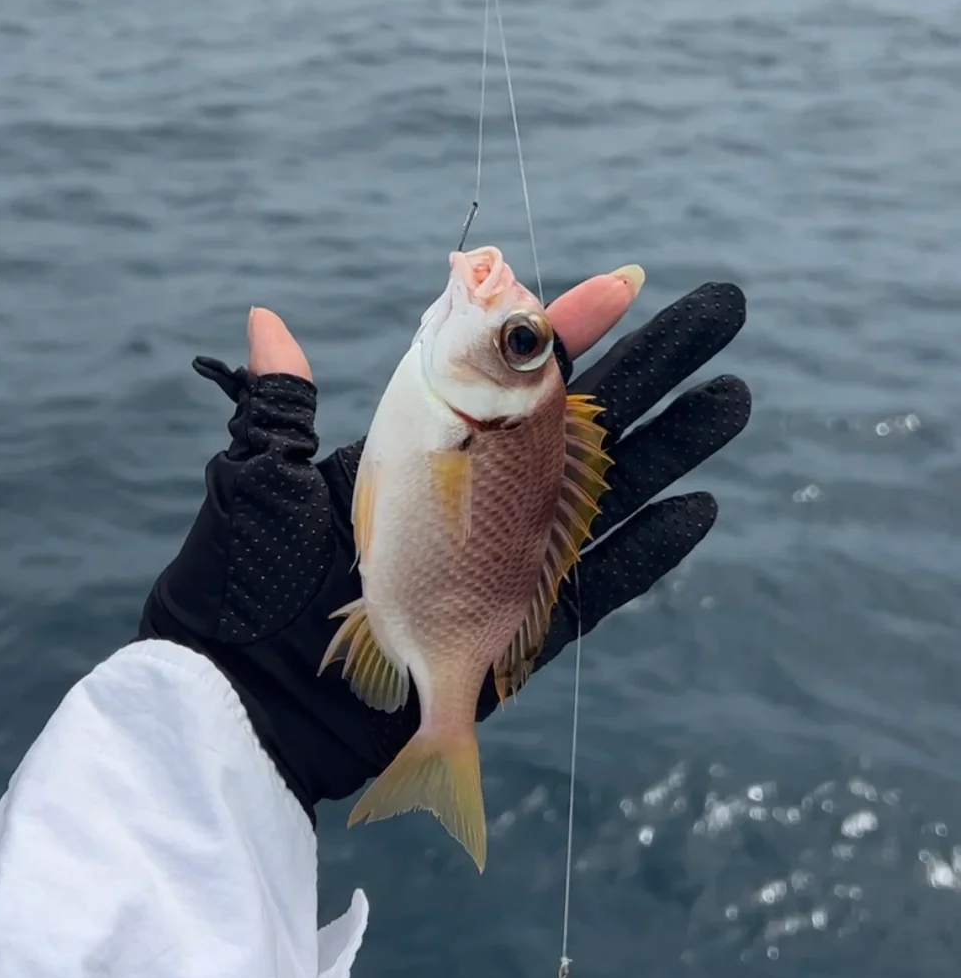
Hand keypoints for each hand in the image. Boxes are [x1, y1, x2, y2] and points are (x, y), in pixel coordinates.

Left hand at [138, 274, 749, 820]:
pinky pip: (597, 584)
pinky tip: (700, 508)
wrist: (244, 698)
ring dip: (676, 444)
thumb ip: (280, 404)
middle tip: (724, 307)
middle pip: (587, 417)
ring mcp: (504, 559)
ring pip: (609, 490)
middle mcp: (479, 495)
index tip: (624, 279)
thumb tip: (265, 319)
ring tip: (736, 396)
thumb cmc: (242, 585)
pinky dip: (649, 549)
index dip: (567, 324)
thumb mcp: (261, 484)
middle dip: (658, 361)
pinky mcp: (515, 626)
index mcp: (427, 447)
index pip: (510, 370)